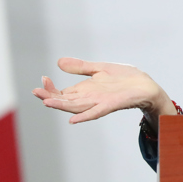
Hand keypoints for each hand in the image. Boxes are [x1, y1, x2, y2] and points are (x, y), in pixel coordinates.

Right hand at [32, 57, 175, 128]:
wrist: (146, 85)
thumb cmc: (125, 78)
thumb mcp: (100, 68)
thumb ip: (81, 67)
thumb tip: (58, 62)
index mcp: (85, 90)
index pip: (62, 93)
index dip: (50, 89)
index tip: (42, 79)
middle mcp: (90, 98)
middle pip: (65, 101)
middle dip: (50, 97)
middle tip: (36, 92)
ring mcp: (100, 102)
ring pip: (76, 107)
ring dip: (62, 106)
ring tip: (47, 103)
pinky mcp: (112, 104)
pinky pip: (96, 112)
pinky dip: (85, 116)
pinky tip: (73, 119)